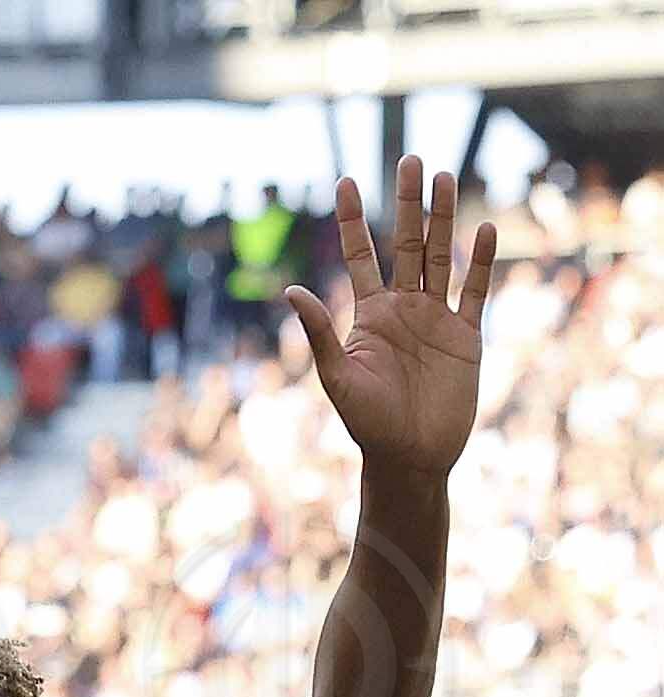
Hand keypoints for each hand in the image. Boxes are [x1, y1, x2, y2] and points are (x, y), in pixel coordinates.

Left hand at [285, 160, 494, 482]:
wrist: (410, 459)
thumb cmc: (368, 426)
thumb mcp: (339, 378)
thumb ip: (319, 334)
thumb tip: (291, 291)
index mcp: (369, 316)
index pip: (359, 255)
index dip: (352, 220)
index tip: (345, 180)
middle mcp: (403, 309)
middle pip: (406, 244)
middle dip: (407, 203)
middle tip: (410, 158)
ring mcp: (437, 319)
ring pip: (441, 256)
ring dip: (443, 218)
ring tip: (444, 176)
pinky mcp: (466, 336)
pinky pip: (475, 290)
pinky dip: (481, 261)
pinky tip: (483, 228)